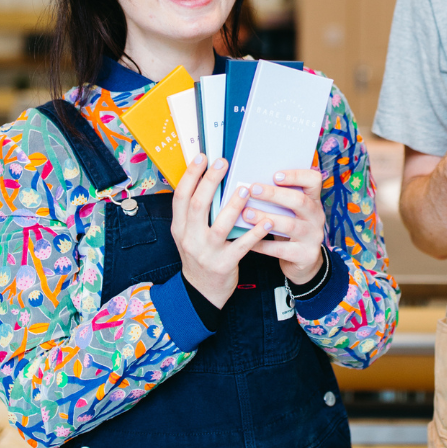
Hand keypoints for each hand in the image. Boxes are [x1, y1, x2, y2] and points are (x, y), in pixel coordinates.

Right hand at [171, 153, 270, 307]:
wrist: (201, 291)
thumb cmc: (200, 254)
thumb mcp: (189, 233)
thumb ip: (195, 212)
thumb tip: (208, 178)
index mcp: (179, 227)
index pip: (181, 196)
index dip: (191, 175)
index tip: (202, 157)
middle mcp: (189, 238)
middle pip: (198, 205)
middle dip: (210, 181)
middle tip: (223, 162)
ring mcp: (206, 252)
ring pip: (220, 225)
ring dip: (234, 205)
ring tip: (246, 189)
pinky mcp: (224, 264)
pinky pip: (242, 245)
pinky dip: (255, 232)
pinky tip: (267, 221)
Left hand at [243, 168, 326, 285]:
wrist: (304, 261)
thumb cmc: (290, 229)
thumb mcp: (291, 212)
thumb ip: (279, 200)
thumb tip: (251, 186)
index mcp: (313, 200)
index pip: (313, 180)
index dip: (296, 176)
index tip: (275, 175)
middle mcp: (317, 216)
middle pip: (299, 201)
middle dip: (274, 194)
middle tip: (253, 189)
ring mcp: (313, 236)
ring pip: (290, 225)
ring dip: (266, 218)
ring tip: (247, 214)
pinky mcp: (306, 255)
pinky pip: (280, 249)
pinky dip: (262, 244)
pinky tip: (248, 241)